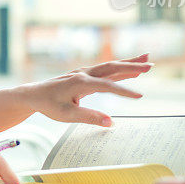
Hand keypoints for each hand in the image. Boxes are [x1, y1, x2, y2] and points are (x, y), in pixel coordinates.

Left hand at [23, 53, 152, 126]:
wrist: (34, 94)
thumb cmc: (48, 105)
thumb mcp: (66, 115)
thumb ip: (88, 117)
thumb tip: (110, 123)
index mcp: (80, 83)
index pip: (107, 86)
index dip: (124, 92)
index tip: (140, 97)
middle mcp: (84, 74)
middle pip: (112, 67)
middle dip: (132, 65)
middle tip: (151, 64)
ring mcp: (84, 73)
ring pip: (110, 66)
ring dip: (128, 63)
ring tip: (146, 60)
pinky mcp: (84, 75)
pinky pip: (105, 70)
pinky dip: (119, 68)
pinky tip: (129, 69)